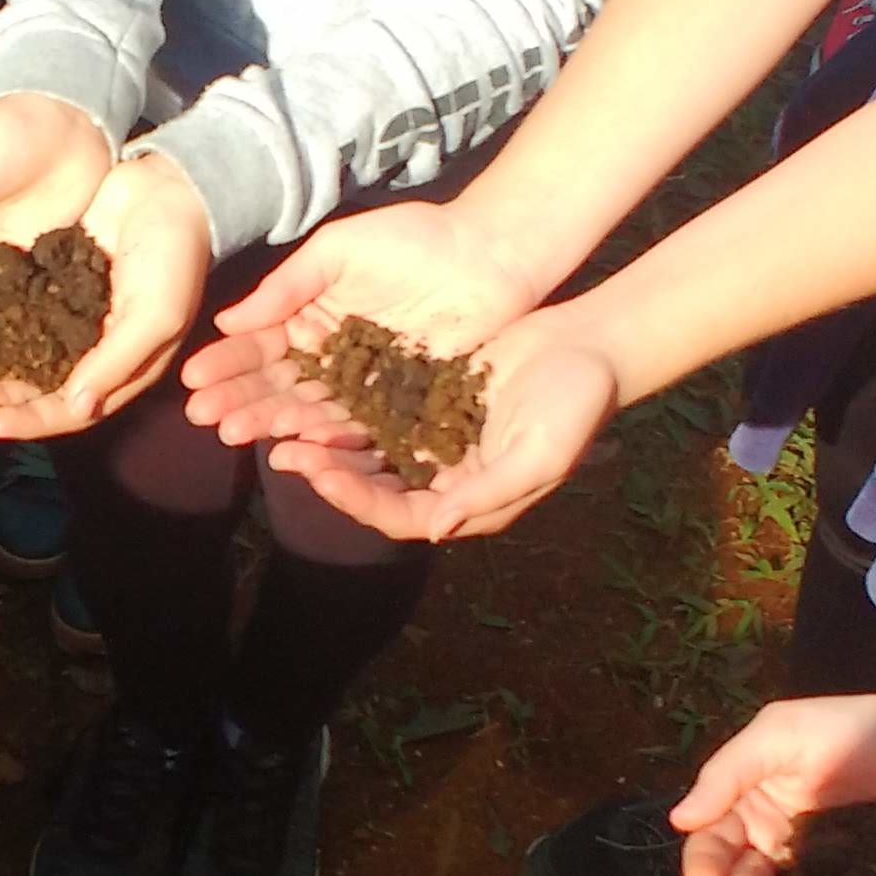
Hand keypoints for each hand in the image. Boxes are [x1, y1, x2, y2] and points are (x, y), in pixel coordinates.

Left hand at [0, 151, 210, 438]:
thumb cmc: (174, 256)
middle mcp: (93, 351)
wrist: (168, 188)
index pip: (73, 410)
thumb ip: (116, 361)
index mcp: (123, 367)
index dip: (32, 421)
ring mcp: (70, 319)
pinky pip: (15, 315)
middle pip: (38, 389)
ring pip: (21, 355)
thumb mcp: (155, 314)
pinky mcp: (52, 286)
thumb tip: (77, 407)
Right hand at [188, 197, 550, 451]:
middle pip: (277, 381)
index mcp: (311, 311)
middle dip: (237, 397)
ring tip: (231, 433)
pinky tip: (290, 442)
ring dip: (268, 420)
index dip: (228, 362)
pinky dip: (322, 434)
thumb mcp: (340, 250)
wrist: (491, 255)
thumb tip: (227, 322)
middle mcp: (331, 350)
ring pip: (308, 406)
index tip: (194, 380)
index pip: (261, 342)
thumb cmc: (416, 239)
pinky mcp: (398, 402)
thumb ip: (287, 286)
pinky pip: (355, 422)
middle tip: (203, 417)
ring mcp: (363, 379)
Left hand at [263, 302, 621, 541]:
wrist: (592, 347)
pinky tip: (314, 391)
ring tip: (284, 428)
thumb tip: (438, 528)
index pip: (402, 516)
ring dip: (329, 443)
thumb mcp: (539, 454)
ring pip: (370, 453)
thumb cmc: (575, 404)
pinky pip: (380, 414)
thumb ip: (489, 492)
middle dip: (329, 472)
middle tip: (283, 451)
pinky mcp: (431, 405)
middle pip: (375, 487)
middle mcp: (447, 480)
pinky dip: (348, 409)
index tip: (320, 474)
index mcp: (471, 504)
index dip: (359, 499)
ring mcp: (437, 443)